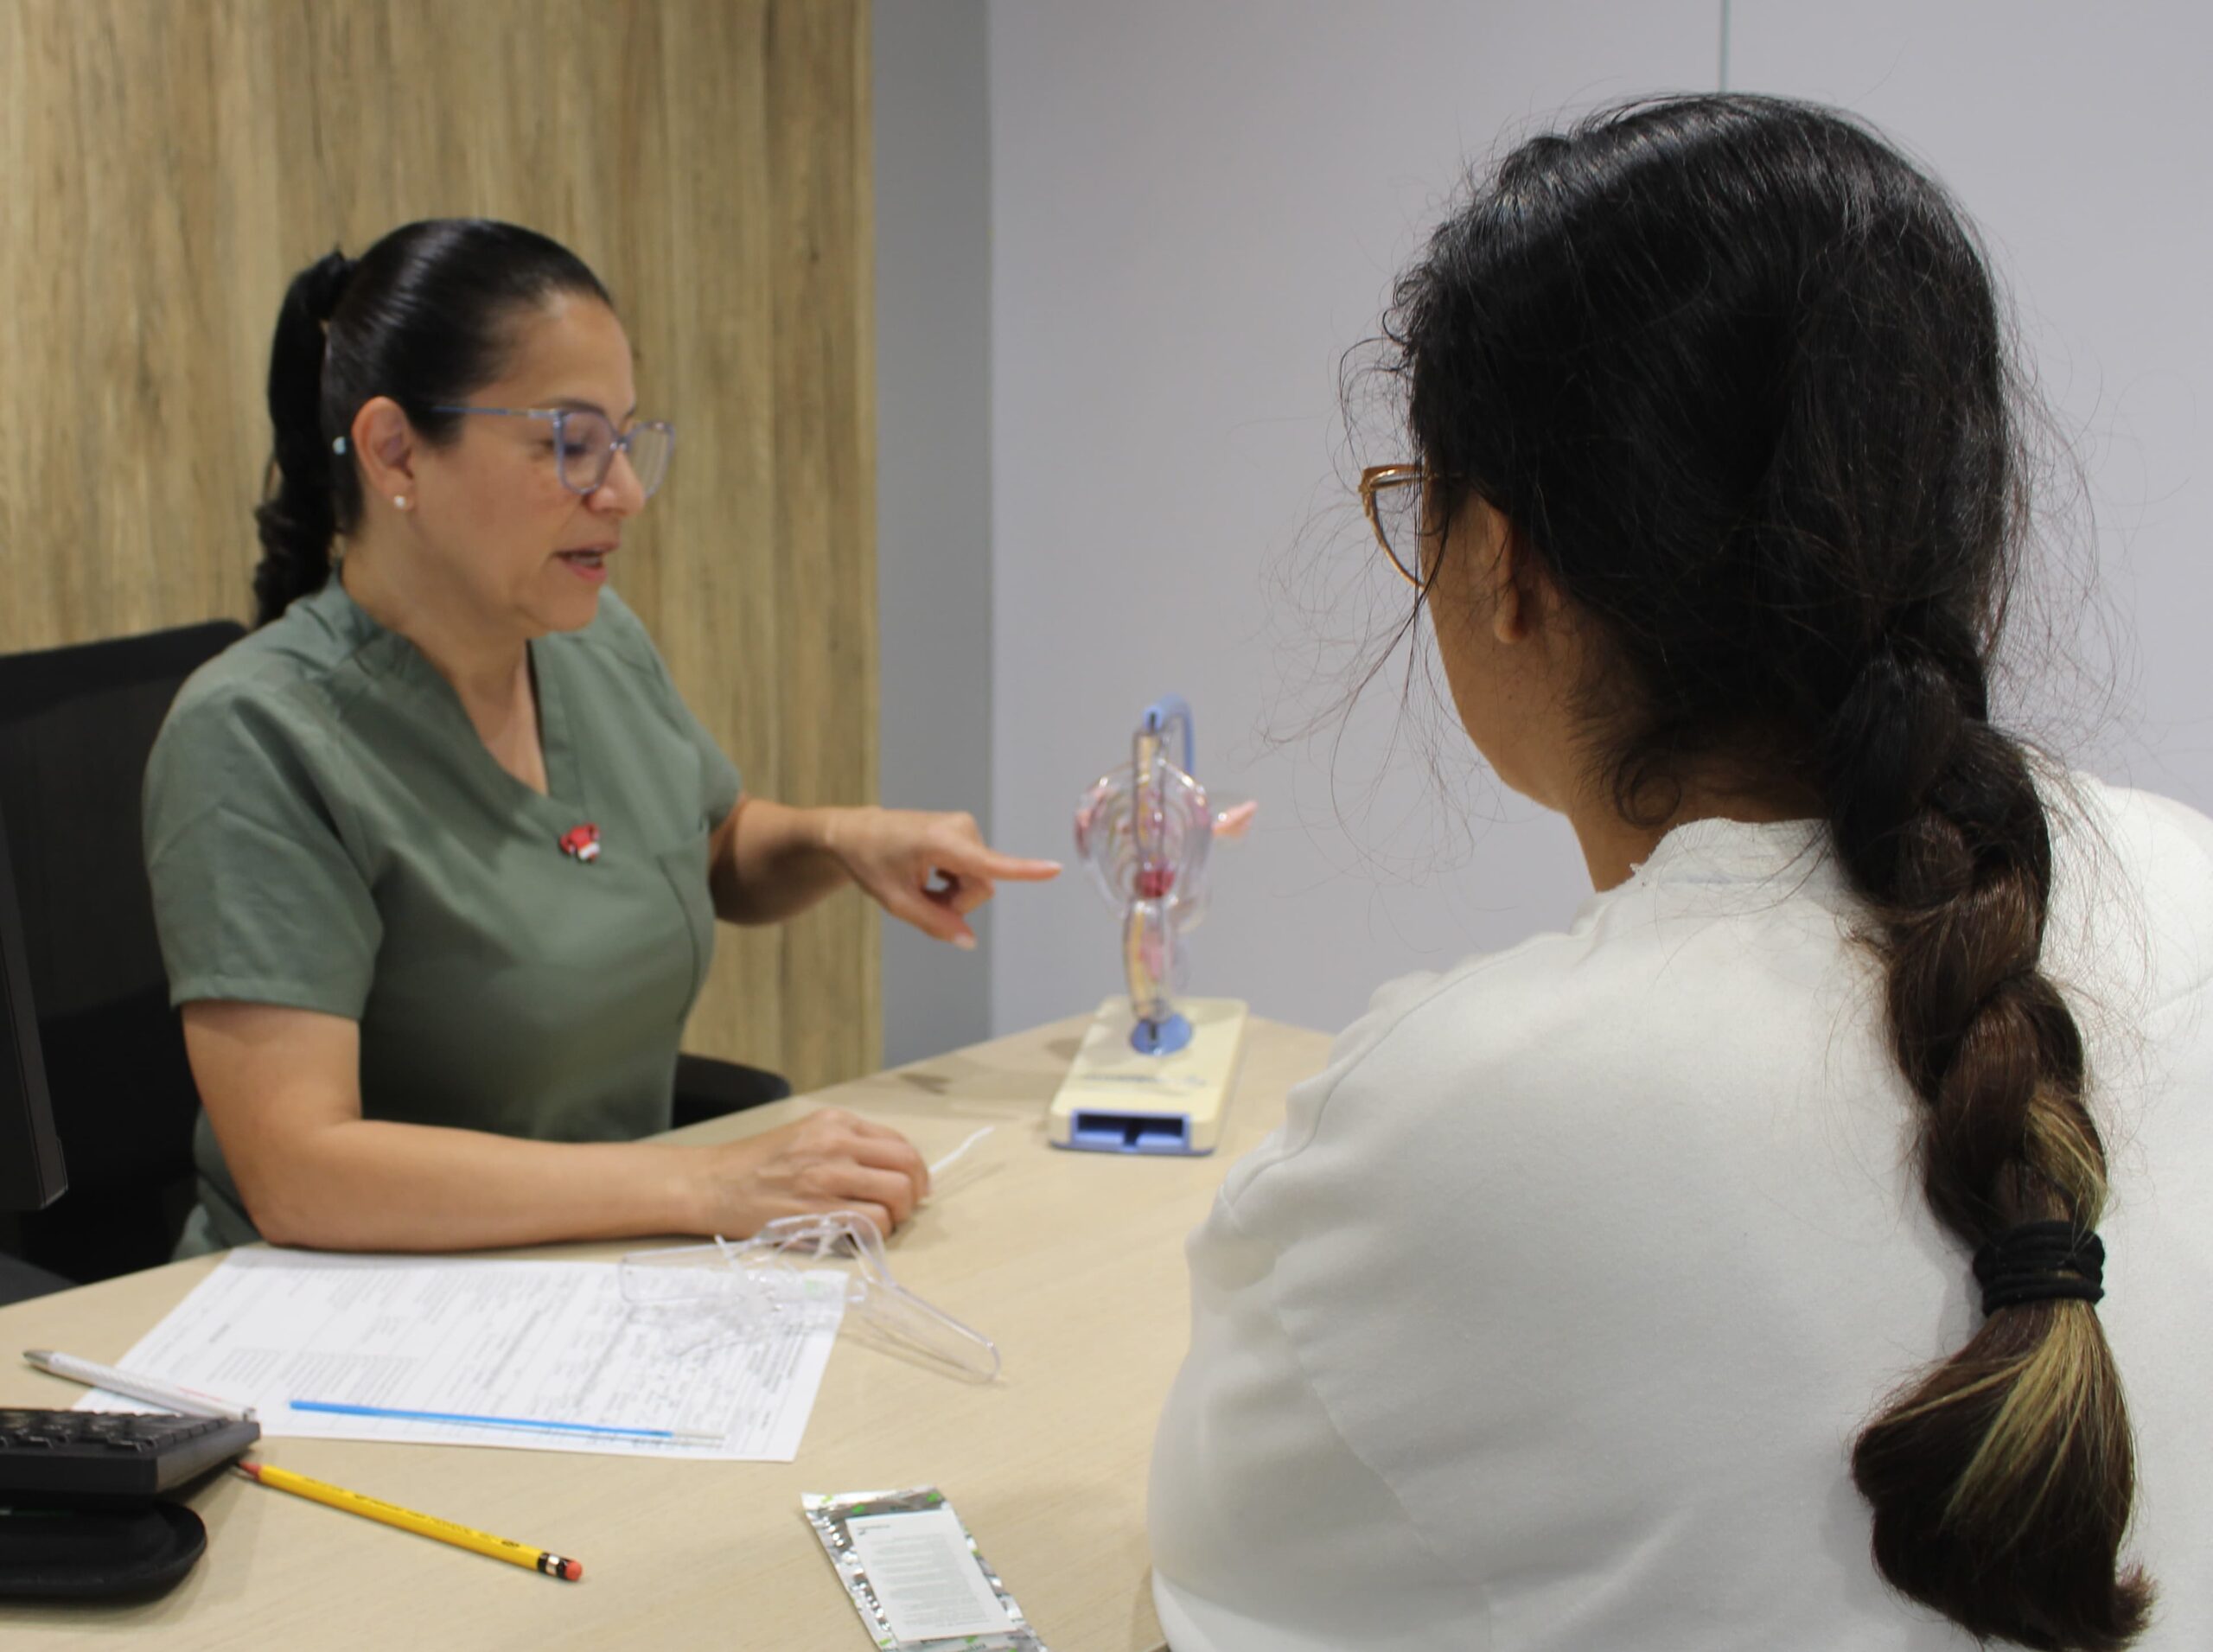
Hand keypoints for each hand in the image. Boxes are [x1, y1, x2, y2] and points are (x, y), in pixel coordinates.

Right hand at [687, 1108, 930, 1236]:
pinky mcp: (817, 1211)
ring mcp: (827, 1178)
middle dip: (913, 1192)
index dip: (915, 1170)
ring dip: (897, 1215)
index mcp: (836, 1122)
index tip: (914, 1185)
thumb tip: (891, 1167)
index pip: (899, 1143)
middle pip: (906, 1167)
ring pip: (895, 1195)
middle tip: (903, 1208)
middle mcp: (836, 1144)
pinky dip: (876, 1232)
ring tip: (882, 1223)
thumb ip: (847, 1142)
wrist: (713, 1184)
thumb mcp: (806, 1133)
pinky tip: (861, 1234)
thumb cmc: (757, 1163)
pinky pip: (871, 1223)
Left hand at [823, 807, 1060, 947]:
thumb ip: (934, 923)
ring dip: (953, 894)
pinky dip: (953, 881)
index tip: (1055, 869)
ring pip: (979, 881)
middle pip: (982, 886)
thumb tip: (969, 942)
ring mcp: (965, 828)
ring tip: (921, 885)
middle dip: (957, 903)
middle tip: (922, 898)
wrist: (856, 832)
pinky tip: (928, 875)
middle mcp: (960, 829)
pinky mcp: (965, 832)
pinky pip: (974, 870)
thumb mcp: (896, 902)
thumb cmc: (871, 862)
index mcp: (940, 842)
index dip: (1024, 871)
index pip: (988, 864)